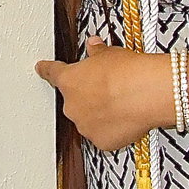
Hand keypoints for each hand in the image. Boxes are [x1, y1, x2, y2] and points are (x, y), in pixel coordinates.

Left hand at [36, 38, 157, 151]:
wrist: (147, 94)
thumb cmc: (129, 73)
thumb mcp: (110, 54)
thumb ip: (97, 52)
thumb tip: (95, 46)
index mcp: (70, 80)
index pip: (53, 73)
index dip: (46, 70)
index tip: (41, 68)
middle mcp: (72, 105)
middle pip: (74, 101)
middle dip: (88, 96)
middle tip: (108, 89)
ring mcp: (85, 125)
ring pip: (88, 120)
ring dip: (99, 113)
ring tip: (121, 104)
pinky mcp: (101, 141)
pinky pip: (103, 136)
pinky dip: (112, 129)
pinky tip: (125, 118)